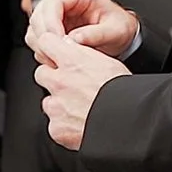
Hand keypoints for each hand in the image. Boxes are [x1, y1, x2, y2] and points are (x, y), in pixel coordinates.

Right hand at [29, 0, 140, 56]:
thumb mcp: (115, 31)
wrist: (121, 34)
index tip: (58, 39)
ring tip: (57, 56)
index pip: (54, 1)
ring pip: (34, 26)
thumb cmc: (119, 27)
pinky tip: (55, 55)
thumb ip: (96, 34)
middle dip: (45, 35)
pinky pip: (37, 36)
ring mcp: (54, 12)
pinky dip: (42, 48)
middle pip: (39, 14)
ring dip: (41, 43)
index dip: (51, 21)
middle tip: (56, 52)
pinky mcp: (51, 25)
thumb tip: (75, 39)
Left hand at [30, 30, 130, 149]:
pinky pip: (54, 124)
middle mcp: (60, 82)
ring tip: (82, 108)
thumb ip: (85, 55)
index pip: (45, 42)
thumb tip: (72, 47)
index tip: (54, 52)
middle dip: (53, 78)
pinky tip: (82, 124)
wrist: (130, 123)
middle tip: (73, 85)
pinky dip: (65, 125)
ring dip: (60, 104)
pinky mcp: (56, 128)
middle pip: (41, 73)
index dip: (50, 48)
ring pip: (48, 101)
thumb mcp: (110, 64)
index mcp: (73, 62)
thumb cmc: (129, 96)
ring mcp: (56, 106)